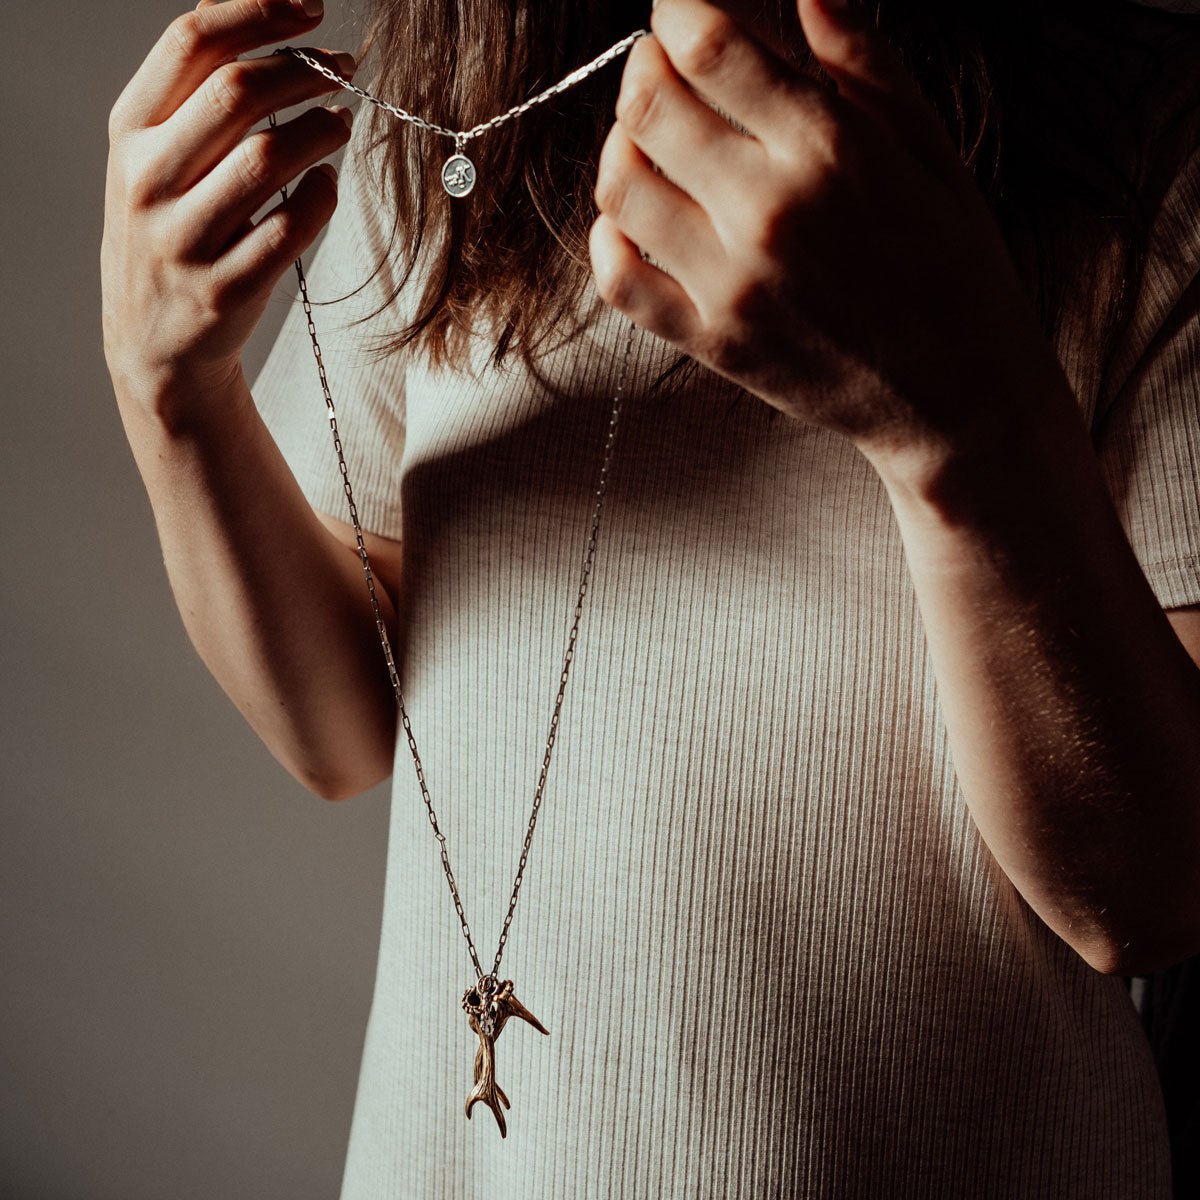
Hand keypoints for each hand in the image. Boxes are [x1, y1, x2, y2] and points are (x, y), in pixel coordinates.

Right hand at [101, 0, 354, 423]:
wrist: (154, 340)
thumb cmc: (171, 231)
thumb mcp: (158, 157)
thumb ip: (194, 92)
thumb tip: (247, 6)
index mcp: (129, 132)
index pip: (192, 43)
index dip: (260, 13)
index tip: (312, 8)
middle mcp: (147, 181)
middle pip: (236, 93)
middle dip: (304, 70)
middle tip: (342, 69)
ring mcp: (183, 240)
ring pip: (267, 159)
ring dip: (320, 130)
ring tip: (341, 124)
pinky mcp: (225, 290)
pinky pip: (289, 229)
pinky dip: (321, 197)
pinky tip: (327, 183)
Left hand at [590, 0, 1066, 458]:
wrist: (957, 397)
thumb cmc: (956, 271)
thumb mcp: (933, 153)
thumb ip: (864, 63)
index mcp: (829, 150)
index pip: (709, 47)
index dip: (677, 13)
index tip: (679, 13)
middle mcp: (769, 213)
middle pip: (648, 108)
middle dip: (643, 69)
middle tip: (659, 69)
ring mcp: (732, 284)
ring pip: (620, 187)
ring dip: (620, 147)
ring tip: (647, 143)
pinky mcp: (711, 342)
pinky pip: (620, 279)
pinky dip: (608, 237)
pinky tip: (632, 220)